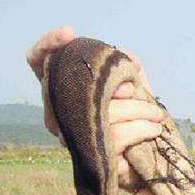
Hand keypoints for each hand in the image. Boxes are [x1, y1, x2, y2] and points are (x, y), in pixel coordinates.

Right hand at [26, 26, 164, 194]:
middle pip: (79, 91)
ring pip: (102, 116)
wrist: (142, 162)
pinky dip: (138, 131)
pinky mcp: (88, 159)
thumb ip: (127, 68)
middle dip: (116, 88)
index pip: (37, 61)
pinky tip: (153, 130)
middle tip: (137, 90)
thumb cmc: (131, 118)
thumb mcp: (131, 86)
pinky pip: (114, 140)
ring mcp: (69, 137)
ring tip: (156, 115)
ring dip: (136, 112)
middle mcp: (57, 113)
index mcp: (61, 90)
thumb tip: (131, 60)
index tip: (69, 32)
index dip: (48, 44)